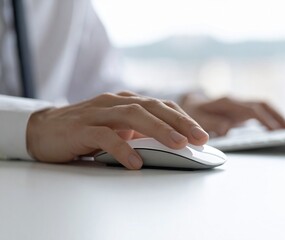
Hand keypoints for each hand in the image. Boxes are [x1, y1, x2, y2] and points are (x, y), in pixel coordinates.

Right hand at [26, 92, 208, 169]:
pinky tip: (135, 162)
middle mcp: (115, 102)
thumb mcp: (118, 129)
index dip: (183, 118)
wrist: (44, 129)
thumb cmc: (87, 129)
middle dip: (179, 122)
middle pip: (152, 107)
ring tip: (178, 145)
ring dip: (158, 130)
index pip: (161, 105)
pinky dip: (122, 149)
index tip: (202, 134)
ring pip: (133, 116)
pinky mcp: (82, 128)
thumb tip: (171, 144)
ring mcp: (98, 113)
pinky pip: (105, 137)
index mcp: (126, 101)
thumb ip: (140, 132)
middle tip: (199, 138)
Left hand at [180, 94, 284, 136]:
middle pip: (262, 104)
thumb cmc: (192, 113)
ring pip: (264, 106)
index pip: (251, 110)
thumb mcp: (195, 118)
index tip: (275, 131)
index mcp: (226, 102)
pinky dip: (272, 117)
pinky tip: (280, 127)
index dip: (264, 120)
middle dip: (277, 116)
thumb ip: (210, 123)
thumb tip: (227, 129)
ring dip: (277, 116)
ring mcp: (240, 104)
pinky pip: (260, 111)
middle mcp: (236, 100)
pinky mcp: (242, 109)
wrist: (188, 104)